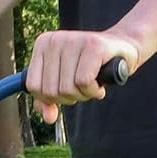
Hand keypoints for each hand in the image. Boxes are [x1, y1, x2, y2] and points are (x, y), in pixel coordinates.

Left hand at [25, 30, 140, 122]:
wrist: (123, 51)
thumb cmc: (89, 68)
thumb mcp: (63, 84)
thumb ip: (48, 101)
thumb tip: (48, 118)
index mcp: (43, 44)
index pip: (33, 86)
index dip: (50, 97)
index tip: (65, 87)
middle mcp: (55, 39)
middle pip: (50, 90)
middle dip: (68, 97)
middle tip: (82, 86)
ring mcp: (74, 40)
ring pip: (67, 88)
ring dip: (82, 94)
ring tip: (92, 82)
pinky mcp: (93, 45)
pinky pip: (84, 82)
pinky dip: (93, 90)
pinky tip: (100, 82)